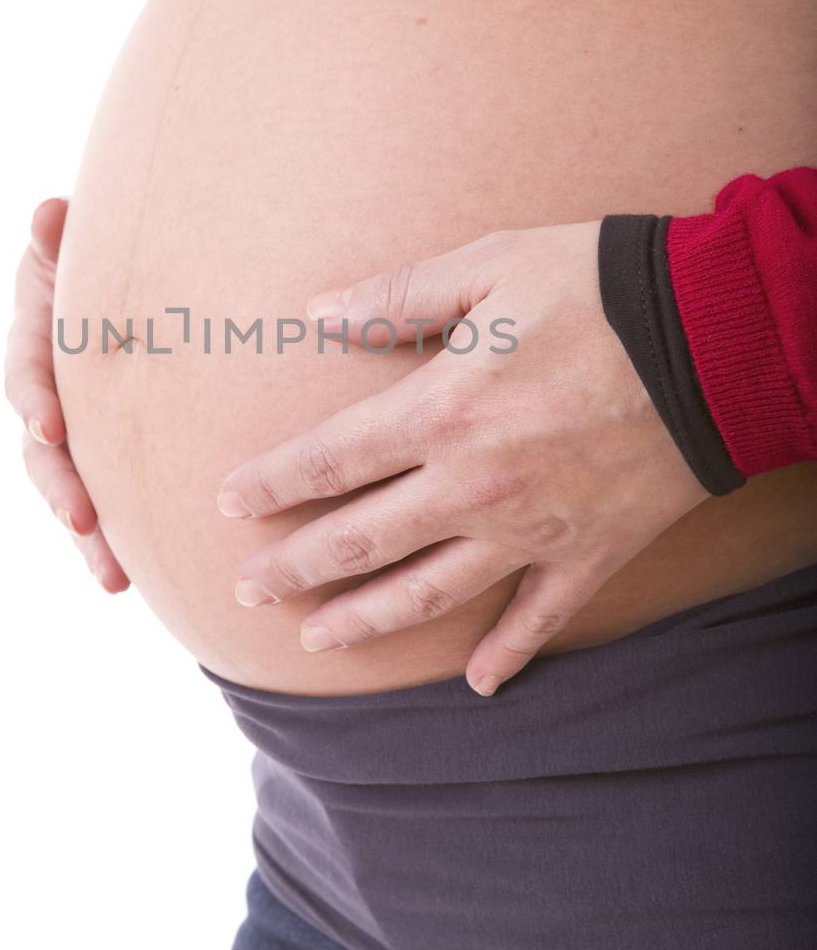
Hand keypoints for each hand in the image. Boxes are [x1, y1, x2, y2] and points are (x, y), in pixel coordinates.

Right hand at [5, 197, 128, 591]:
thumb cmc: (99, 259)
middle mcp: (44, 396)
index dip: (33, 400)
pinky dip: (111, 542)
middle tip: (82, 520)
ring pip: (68, 491)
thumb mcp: (71, 245)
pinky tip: (129, 580)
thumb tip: (48, 212)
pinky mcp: (100, 458)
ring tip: (112, 575)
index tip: (48, 426)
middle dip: (60, 487)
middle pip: (41, 452)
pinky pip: (101, 503)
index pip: (26, 374)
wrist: (133, 285)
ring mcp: (71, 434)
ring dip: (86, 534)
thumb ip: (56, 238)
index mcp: (35, 343)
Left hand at [217, 222, 708, 693]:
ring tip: (317, 640)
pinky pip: (540, 618)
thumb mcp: (489, 264)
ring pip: (429, 594)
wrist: (720, 335)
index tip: (229, 503)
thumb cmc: (599, 286)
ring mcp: (531, 529)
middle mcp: (472, 484)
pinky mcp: (590, 551)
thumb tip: (317, 311)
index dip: (270, 484)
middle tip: (247, 589)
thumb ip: (397, 295)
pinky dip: (508, 654)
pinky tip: (478, 685)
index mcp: (440, 411)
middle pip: (360, 540)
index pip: (327, 460)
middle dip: (294, 567)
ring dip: (366, 621)